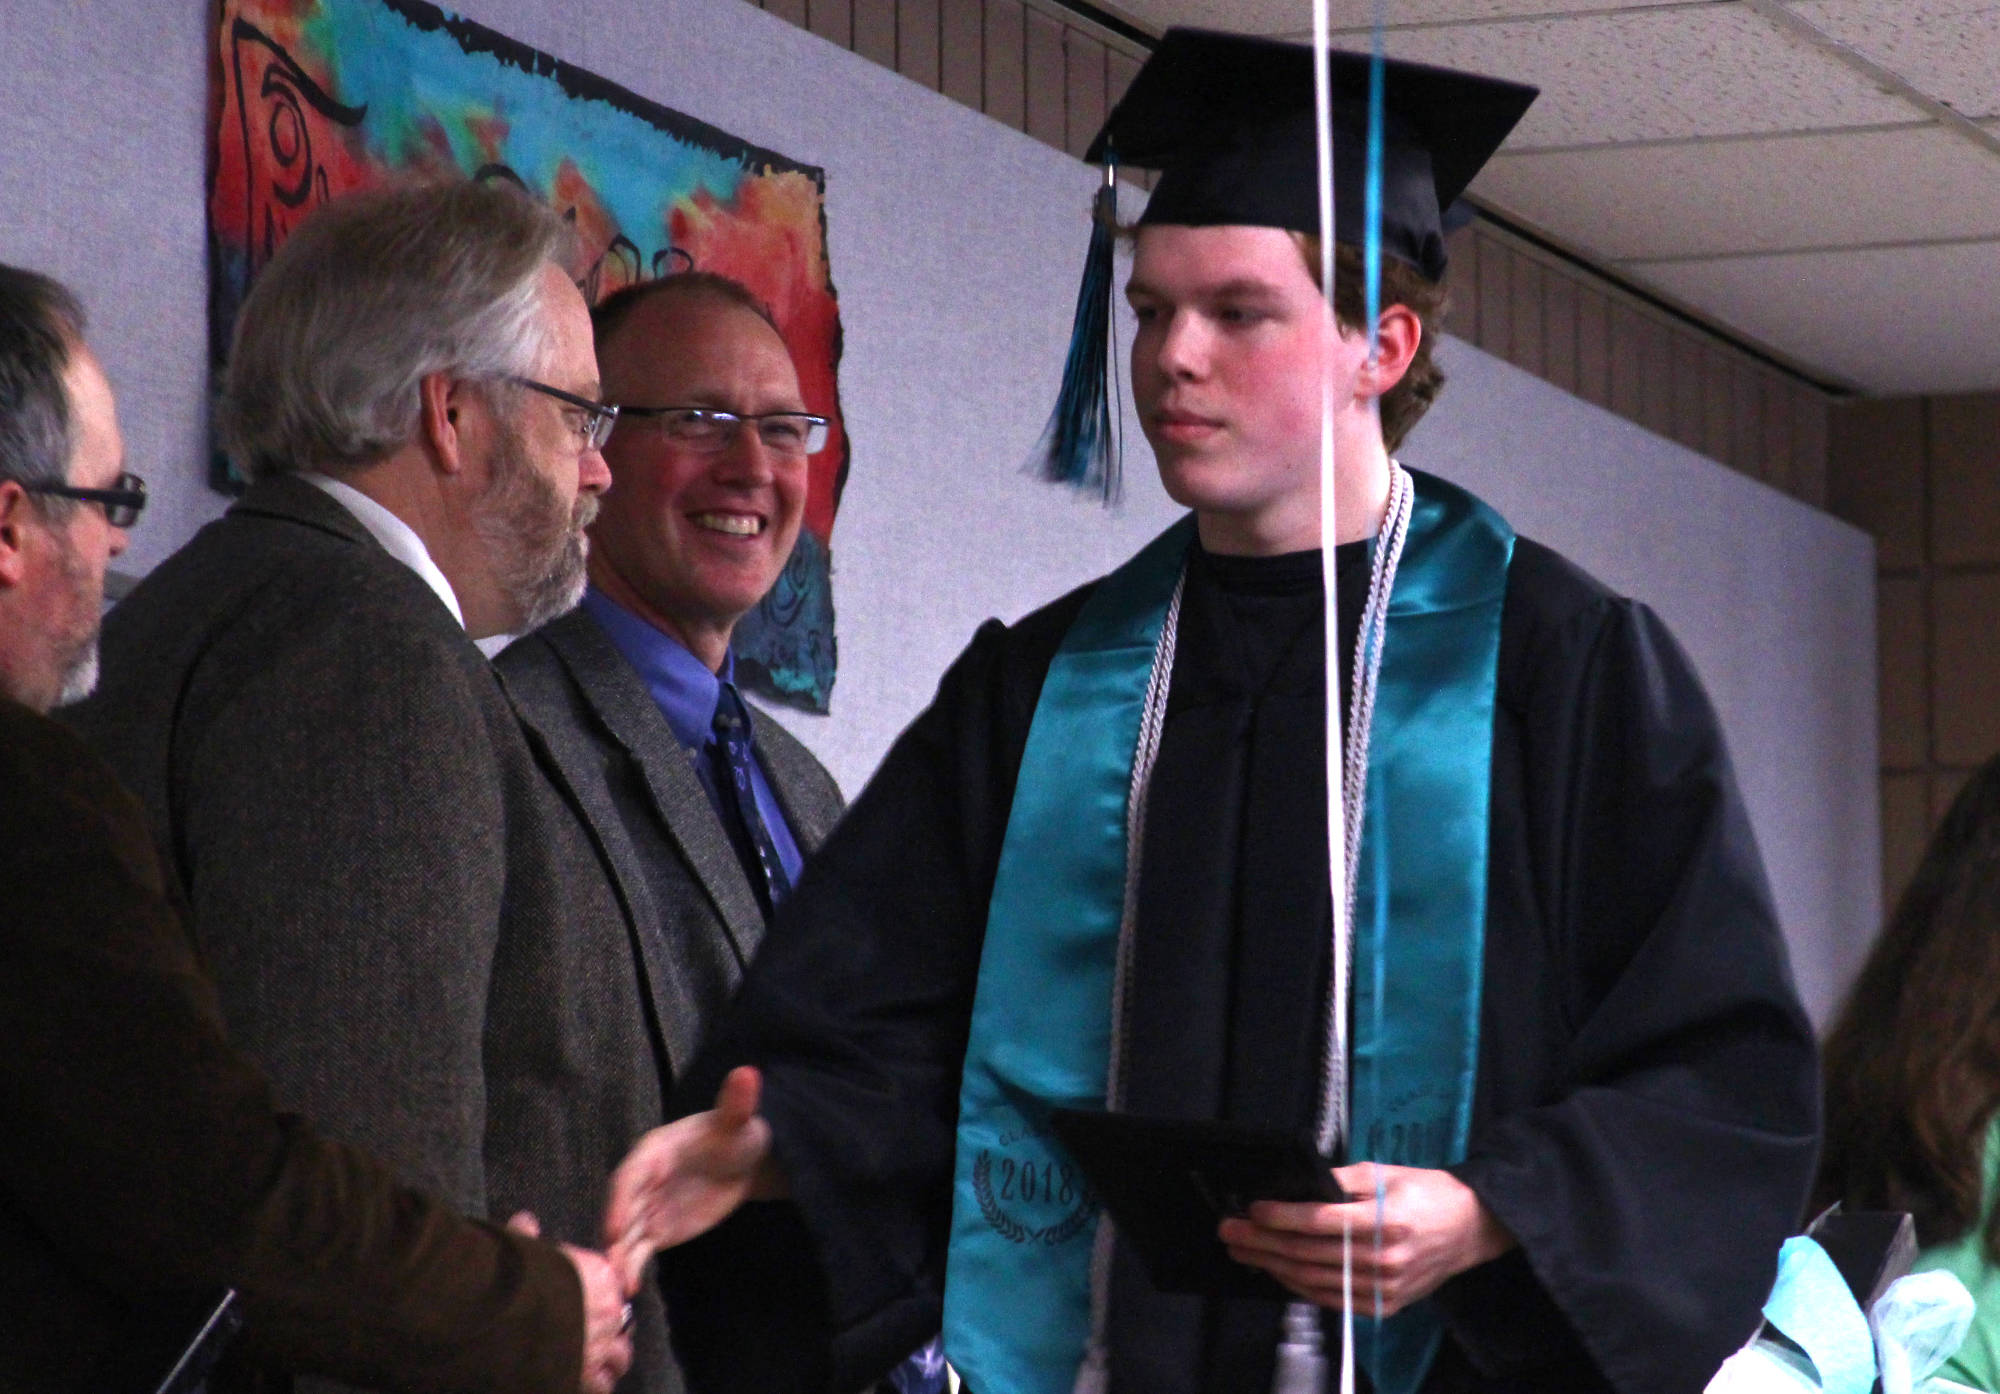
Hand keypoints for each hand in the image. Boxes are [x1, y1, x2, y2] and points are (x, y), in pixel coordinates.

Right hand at [506, 1212, 633, 1393]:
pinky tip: (585, 1381)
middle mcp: (609, 1312)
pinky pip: (603, 1385)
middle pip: (620, 1323)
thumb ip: (529, 1235)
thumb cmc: (513, 1277)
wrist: (502, 1314)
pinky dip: (597, 1384)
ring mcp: (600, 1347)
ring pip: (620, 1358)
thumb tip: (525, 1220)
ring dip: (609, 1361)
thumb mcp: (523, 1248)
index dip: (600, 1296)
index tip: (587, 1301)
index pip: (613, 1287)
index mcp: (601, 1276)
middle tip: (591, 1335)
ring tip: (594, 1362)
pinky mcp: (586, 1377)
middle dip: (608, 1330)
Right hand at [601, 1067, 785, 1291]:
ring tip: (616, 1285)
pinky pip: (640, 1250)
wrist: (746, 1160)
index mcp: (654, 1152)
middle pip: (621, 1210)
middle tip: (609, 1265)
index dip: (618, 1201)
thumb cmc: (737, 1134)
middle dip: (614, 1236)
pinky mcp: (659, 1230)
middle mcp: (644, 1181)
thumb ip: (737, 1102)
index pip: (630, 1176)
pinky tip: (629, 1289)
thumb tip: (748, 1072)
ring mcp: (648, 1207)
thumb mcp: (738, 1121)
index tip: (613, 1227)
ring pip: (626, 1234)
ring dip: (619, 1257)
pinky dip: (633, 1267)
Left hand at [1217, 1162, 1513, 1315]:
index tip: (1251, 1210)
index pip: (1319, 1220)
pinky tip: (1277, 1271)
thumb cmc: (1427, 1194)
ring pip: (1314, 1280)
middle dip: (1261, 1243)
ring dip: (1272, 1266)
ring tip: (1243, 1252)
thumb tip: (1296, 1186)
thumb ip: (1340, 1181)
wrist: (1471, 1229)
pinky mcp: (1385, 1305)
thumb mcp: (1385, 1173)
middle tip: (1229, 1232)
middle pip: (1308, 1253)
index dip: (1280, 1216)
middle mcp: (1385, 1259)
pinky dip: (1300, 1286)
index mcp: (1386, 1220)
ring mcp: (1385, 1288)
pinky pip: (1332, 1299)